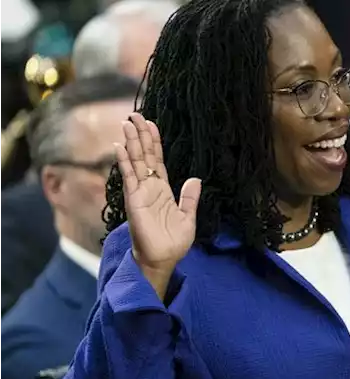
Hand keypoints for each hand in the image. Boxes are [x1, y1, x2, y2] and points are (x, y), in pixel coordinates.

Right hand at [115, 113, 201, 295]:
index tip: (152, 124)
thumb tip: (196, 179)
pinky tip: (120, 147)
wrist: (162, 259)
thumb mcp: (188, 217)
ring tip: (127, 123)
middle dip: (141, 135)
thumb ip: (190, 198)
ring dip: (131, 142)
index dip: (155, 142)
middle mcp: (149, 187)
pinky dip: (125, 162)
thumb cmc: (173, 242)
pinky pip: (129, 177)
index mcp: (163, 189)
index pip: (158, 160)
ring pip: (136, 162)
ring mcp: (140, 192)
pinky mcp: (133, 200)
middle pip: (145, 155)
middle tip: (135, 114)